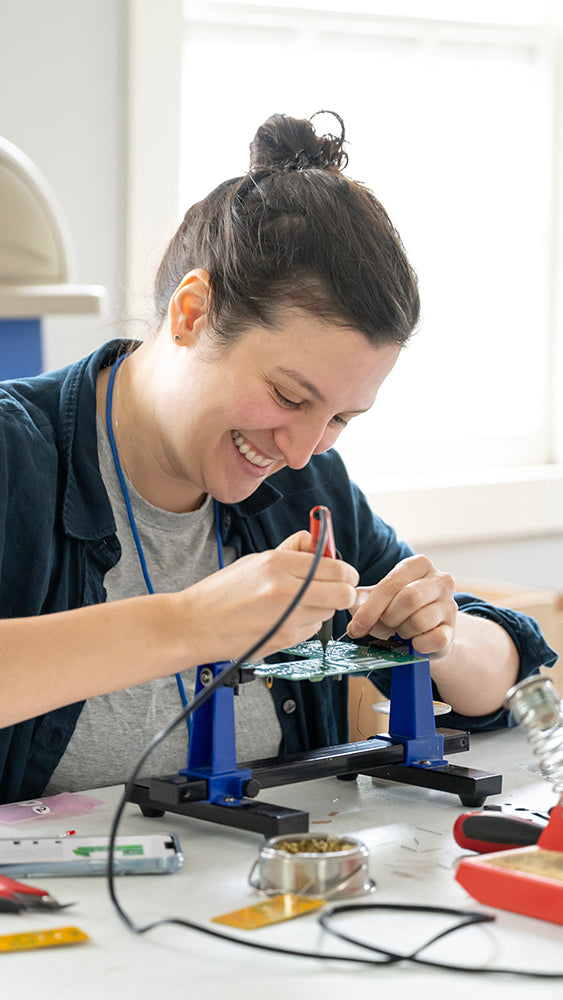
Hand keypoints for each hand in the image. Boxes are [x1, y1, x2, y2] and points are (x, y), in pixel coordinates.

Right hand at [181, 536, 358, 661]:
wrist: (195, 625)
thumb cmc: (221, 592)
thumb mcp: (255, 561)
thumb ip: (290, 551)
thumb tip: (313, 541)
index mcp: (278, 564)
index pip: (337, 568)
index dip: (344, 571)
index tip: (340, 572)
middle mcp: (286, 591)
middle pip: (343, 594)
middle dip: (342, 591)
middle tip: (330, 588)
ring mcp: (287, 619)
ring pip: (329, 613)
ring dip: (321, 608)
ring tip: (295, 603)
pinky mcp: (285, 640)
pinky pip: (312, 630)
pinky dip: (305, 624)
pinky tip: (284, 619)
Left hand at [347, 554, 456, 657]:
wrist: (425, 631)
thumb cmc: (398, 610)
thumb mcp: (377, 599)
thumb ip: (360, 600)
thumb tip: (353, 609)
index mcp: (418, 565)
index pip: (392, 584)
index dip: (370, 608)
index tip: (356, 627)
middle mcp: (440, 580)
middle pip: (409, 598)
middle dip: (390, 617)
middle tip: (386, 624)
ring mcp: (450, 605)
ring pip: (420, 621)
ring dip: (403, 632)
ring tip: (402, 630)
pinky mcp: (453, 630)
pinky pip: (433, 640)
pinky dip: (418, 646)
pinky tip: (414, 642)